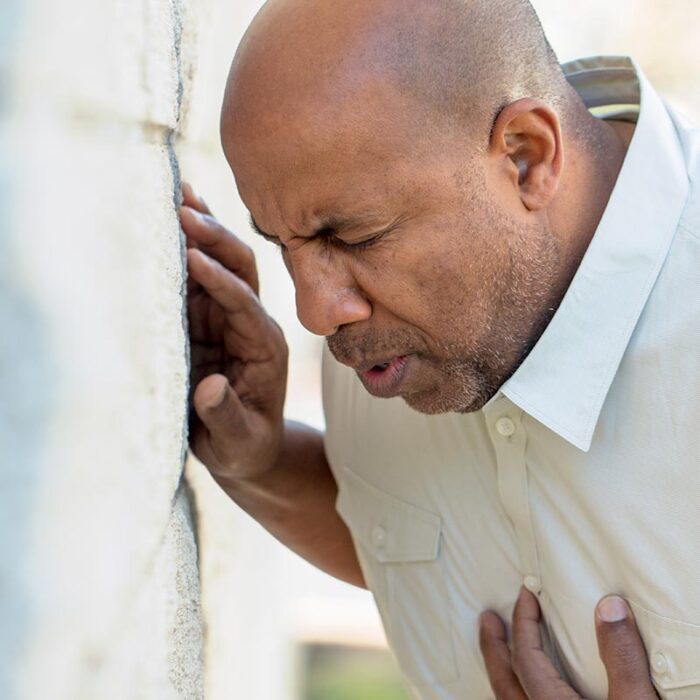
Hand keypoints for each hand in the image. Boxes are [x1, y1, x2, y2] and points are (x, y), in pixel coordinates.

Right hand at [180, 182, 288, 483]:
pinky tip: (167, 219)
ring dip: (199, 230)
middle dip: (214, 238)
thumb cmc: (245, 448)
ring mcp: (227, 317)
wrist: (246, 449)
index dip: (220, 282)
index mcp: (265, 347)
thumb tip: (209, 388)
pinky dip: (183, 247)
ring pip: (219, 263)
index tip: (192, 257)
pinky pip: (195, 277)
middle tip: (182, 208)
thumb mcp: (239, 444)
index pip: (245, 304)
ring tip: (172, 194)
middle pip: (240, 268)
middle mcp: (250, 322)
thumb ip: (227, 418)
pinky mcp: (206, 319)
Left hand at [479, 588, 657, 698]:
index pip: (526, 657)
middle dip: (493, 647)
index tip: (526, 595)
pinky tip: (520, 698)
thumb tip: (608, 606)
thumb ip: (621, 658)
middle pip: (503, 682)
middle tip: (487, 619)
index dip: (524, 622)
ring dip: (499, 677)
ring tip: (497, 658)